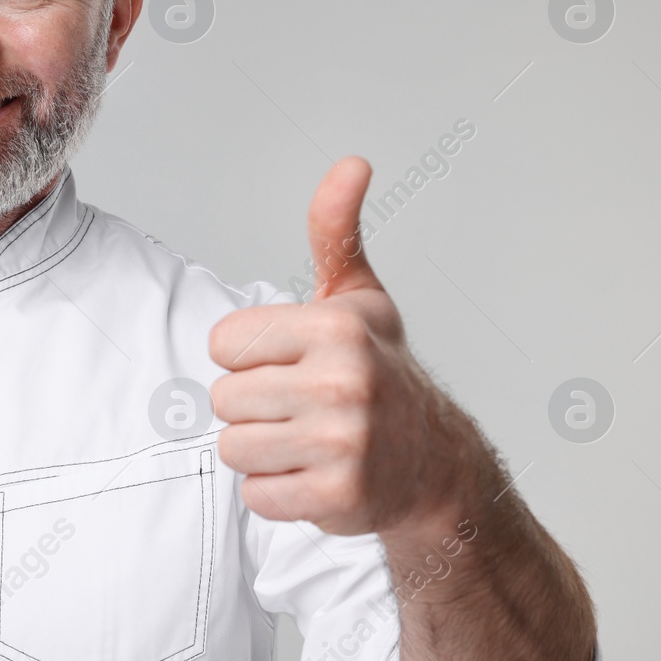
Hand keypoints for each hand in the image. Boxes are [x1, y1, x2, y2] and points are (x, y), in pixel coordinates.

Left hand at [208, 157, 460, 535]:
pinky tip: (315, 475)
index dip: (246, 357)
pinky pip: (257, 495)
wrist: (437, 465)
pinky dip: (277, 492)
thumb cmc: (383, 374)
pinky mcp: (338, 496)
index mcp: (334, 328)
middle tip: (300, 407)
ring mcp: (342, 442)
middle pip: (223, 399)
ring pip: (234, 449)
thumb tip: (351, 164)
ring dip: (262, 451)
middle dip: (253, 408)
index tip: (288, 363)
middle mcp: (342, 382)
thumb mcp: (359, 297)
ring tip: (306, 440)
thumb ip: (335, 231)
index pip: (223, 343)